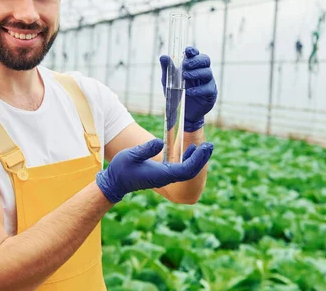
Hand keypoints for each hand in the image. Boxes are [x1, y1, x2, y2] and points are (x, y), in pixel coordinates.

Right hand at [95, 139, 213, 202]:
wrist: (115, 183)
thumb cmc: (121, 169)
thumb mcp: (131, 155)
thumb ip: (146, 149)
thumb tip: (161, 142)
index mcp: (162, 175)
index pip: (186, 170)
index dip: (197, 160)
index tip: (204, 148)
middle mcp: (166, 178)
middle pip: (191, 172)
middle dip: (202, 159)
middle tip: (210, 145)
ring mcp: (166, 177)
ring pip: (188, 171)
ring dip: (197, 159)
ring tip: (205, 146)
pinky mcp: (164, 174)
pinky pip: (181, 169)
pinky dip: (188, 159)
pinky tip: (190, 149)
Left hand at [160, 47, 217, 132]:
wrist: (183, 113)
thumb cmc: (177, 93)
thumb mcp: (169, 81)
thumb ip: (167, 69)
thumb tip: (164, 56)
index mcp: (193, 66)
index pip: (196, 54)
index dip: (193, 51)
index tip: (187, 51)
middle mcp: (202, 72)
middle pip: (205, 60)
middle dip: (195, 61)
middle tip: (185, 67)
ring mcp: (208, 82)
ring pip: (208, 72)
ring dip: (195, 74)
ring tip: (184, 78)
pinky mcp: (211, 94)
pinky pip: (208, 88)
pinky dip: (197, 90)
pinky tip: (189, 92)